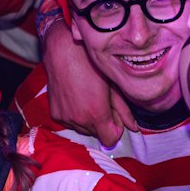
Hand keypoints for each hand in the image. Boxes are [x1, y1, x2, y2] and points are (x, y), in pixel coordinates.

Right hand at [44, 19, 131, 147]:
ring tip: (89, 97)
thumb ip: (124, 110)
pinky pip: (70, 122)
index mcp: (96, 114)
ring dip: (88, 119)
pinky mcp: (55, 113)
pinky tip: (77, 98)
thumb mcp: (113, 85)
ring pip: (83, 129)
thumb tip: (134, 127)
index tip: (115, 115)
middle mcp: (79, 120)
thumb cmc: (91, 63)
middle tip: (102, 101)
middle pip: (97, 134)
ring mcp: (66, 118)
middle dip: (102, 122)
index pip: (110, 139)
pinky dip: (75, 115)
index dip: (115, 129)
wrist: (63, 51)